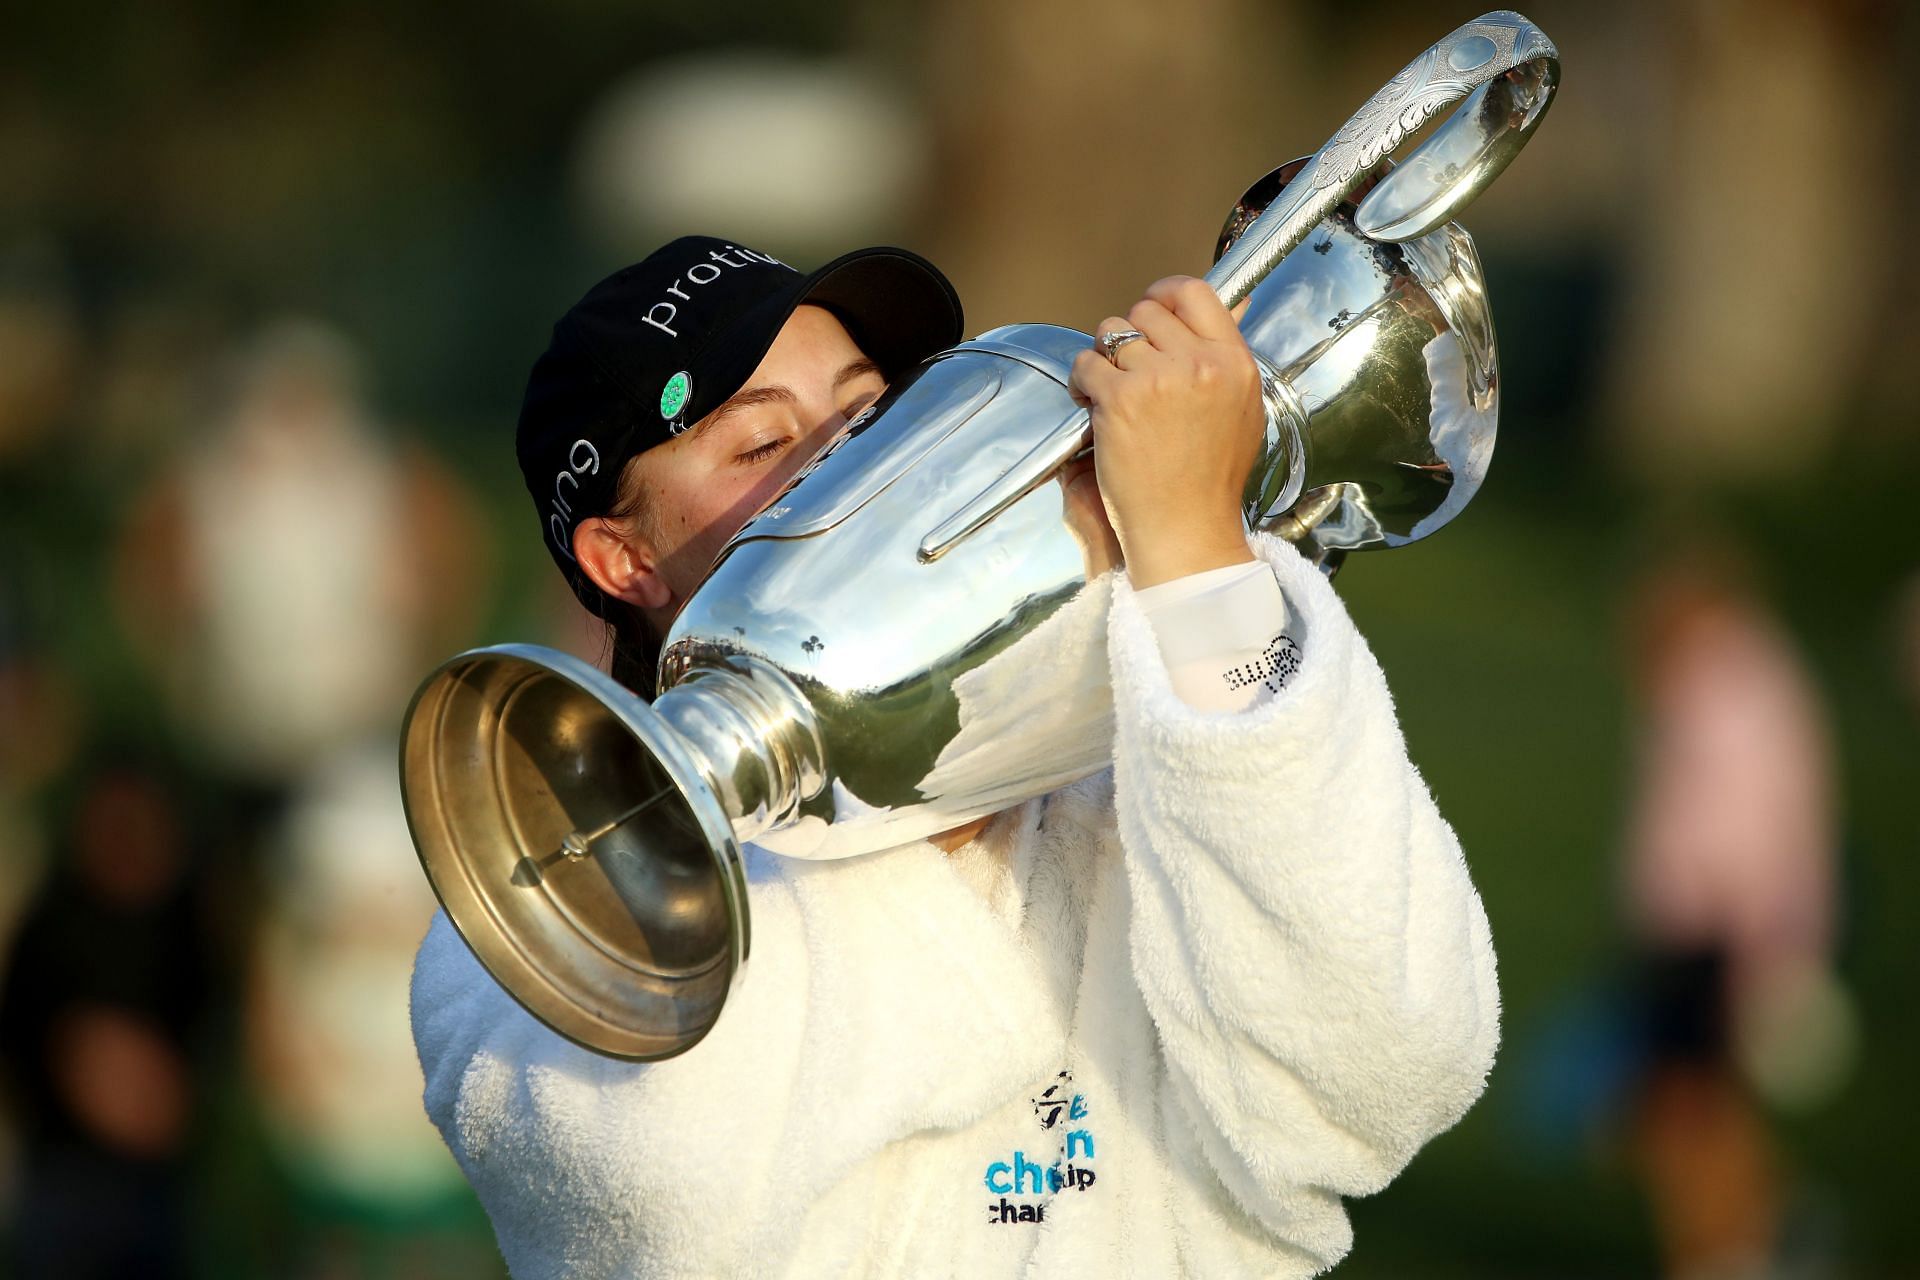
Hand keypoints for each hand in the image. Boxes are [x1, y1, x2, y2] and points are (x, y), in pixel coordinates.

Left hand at [1067, 276, 1263, 589]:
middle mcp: (1199, 364)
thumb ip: (1224, 364)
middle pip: (1145, 311)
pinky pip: (1086, 363)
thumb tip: (1214, 317)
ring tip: (1110, 391)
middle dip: (1128, 335)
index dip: (1164, 294)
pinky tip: (1092, 405)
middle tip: (1126, 369)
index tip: (1150, 308)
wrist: (1185, 531)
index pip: (1195, 293)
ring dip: (1103, 357)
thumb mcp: (1241, 412)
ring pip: (1111, 333)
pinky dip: (1081, 381)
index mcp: (1233, 362)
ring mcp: (1158, 379)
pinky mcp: (1120, 400)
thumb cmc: (1209, 483)